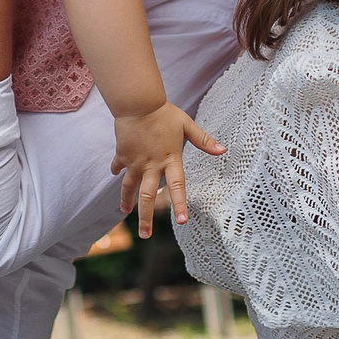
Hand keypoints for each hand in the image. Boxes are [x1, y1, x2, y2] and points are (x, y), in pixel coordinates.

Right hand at [113, 102, 222, 236]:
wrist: (137, 102)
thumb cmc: (164, 112)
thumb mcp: (186, 125)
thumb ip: (204, 140)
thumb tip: (223, 150)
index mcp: (170, 159)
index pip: (177, 186)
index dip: (179, 204)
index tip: (181, 221)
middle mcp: (151, 165)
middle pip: (148, 196)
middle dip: (146, 218)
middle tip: (145, 236)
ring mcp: (135, 161)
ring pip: (129, 187)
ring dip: (127, 201)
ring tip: (126, 213)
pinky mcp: (122, 155)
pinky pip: (119, 168)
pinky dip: (117, 172)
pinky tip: (116, 176)